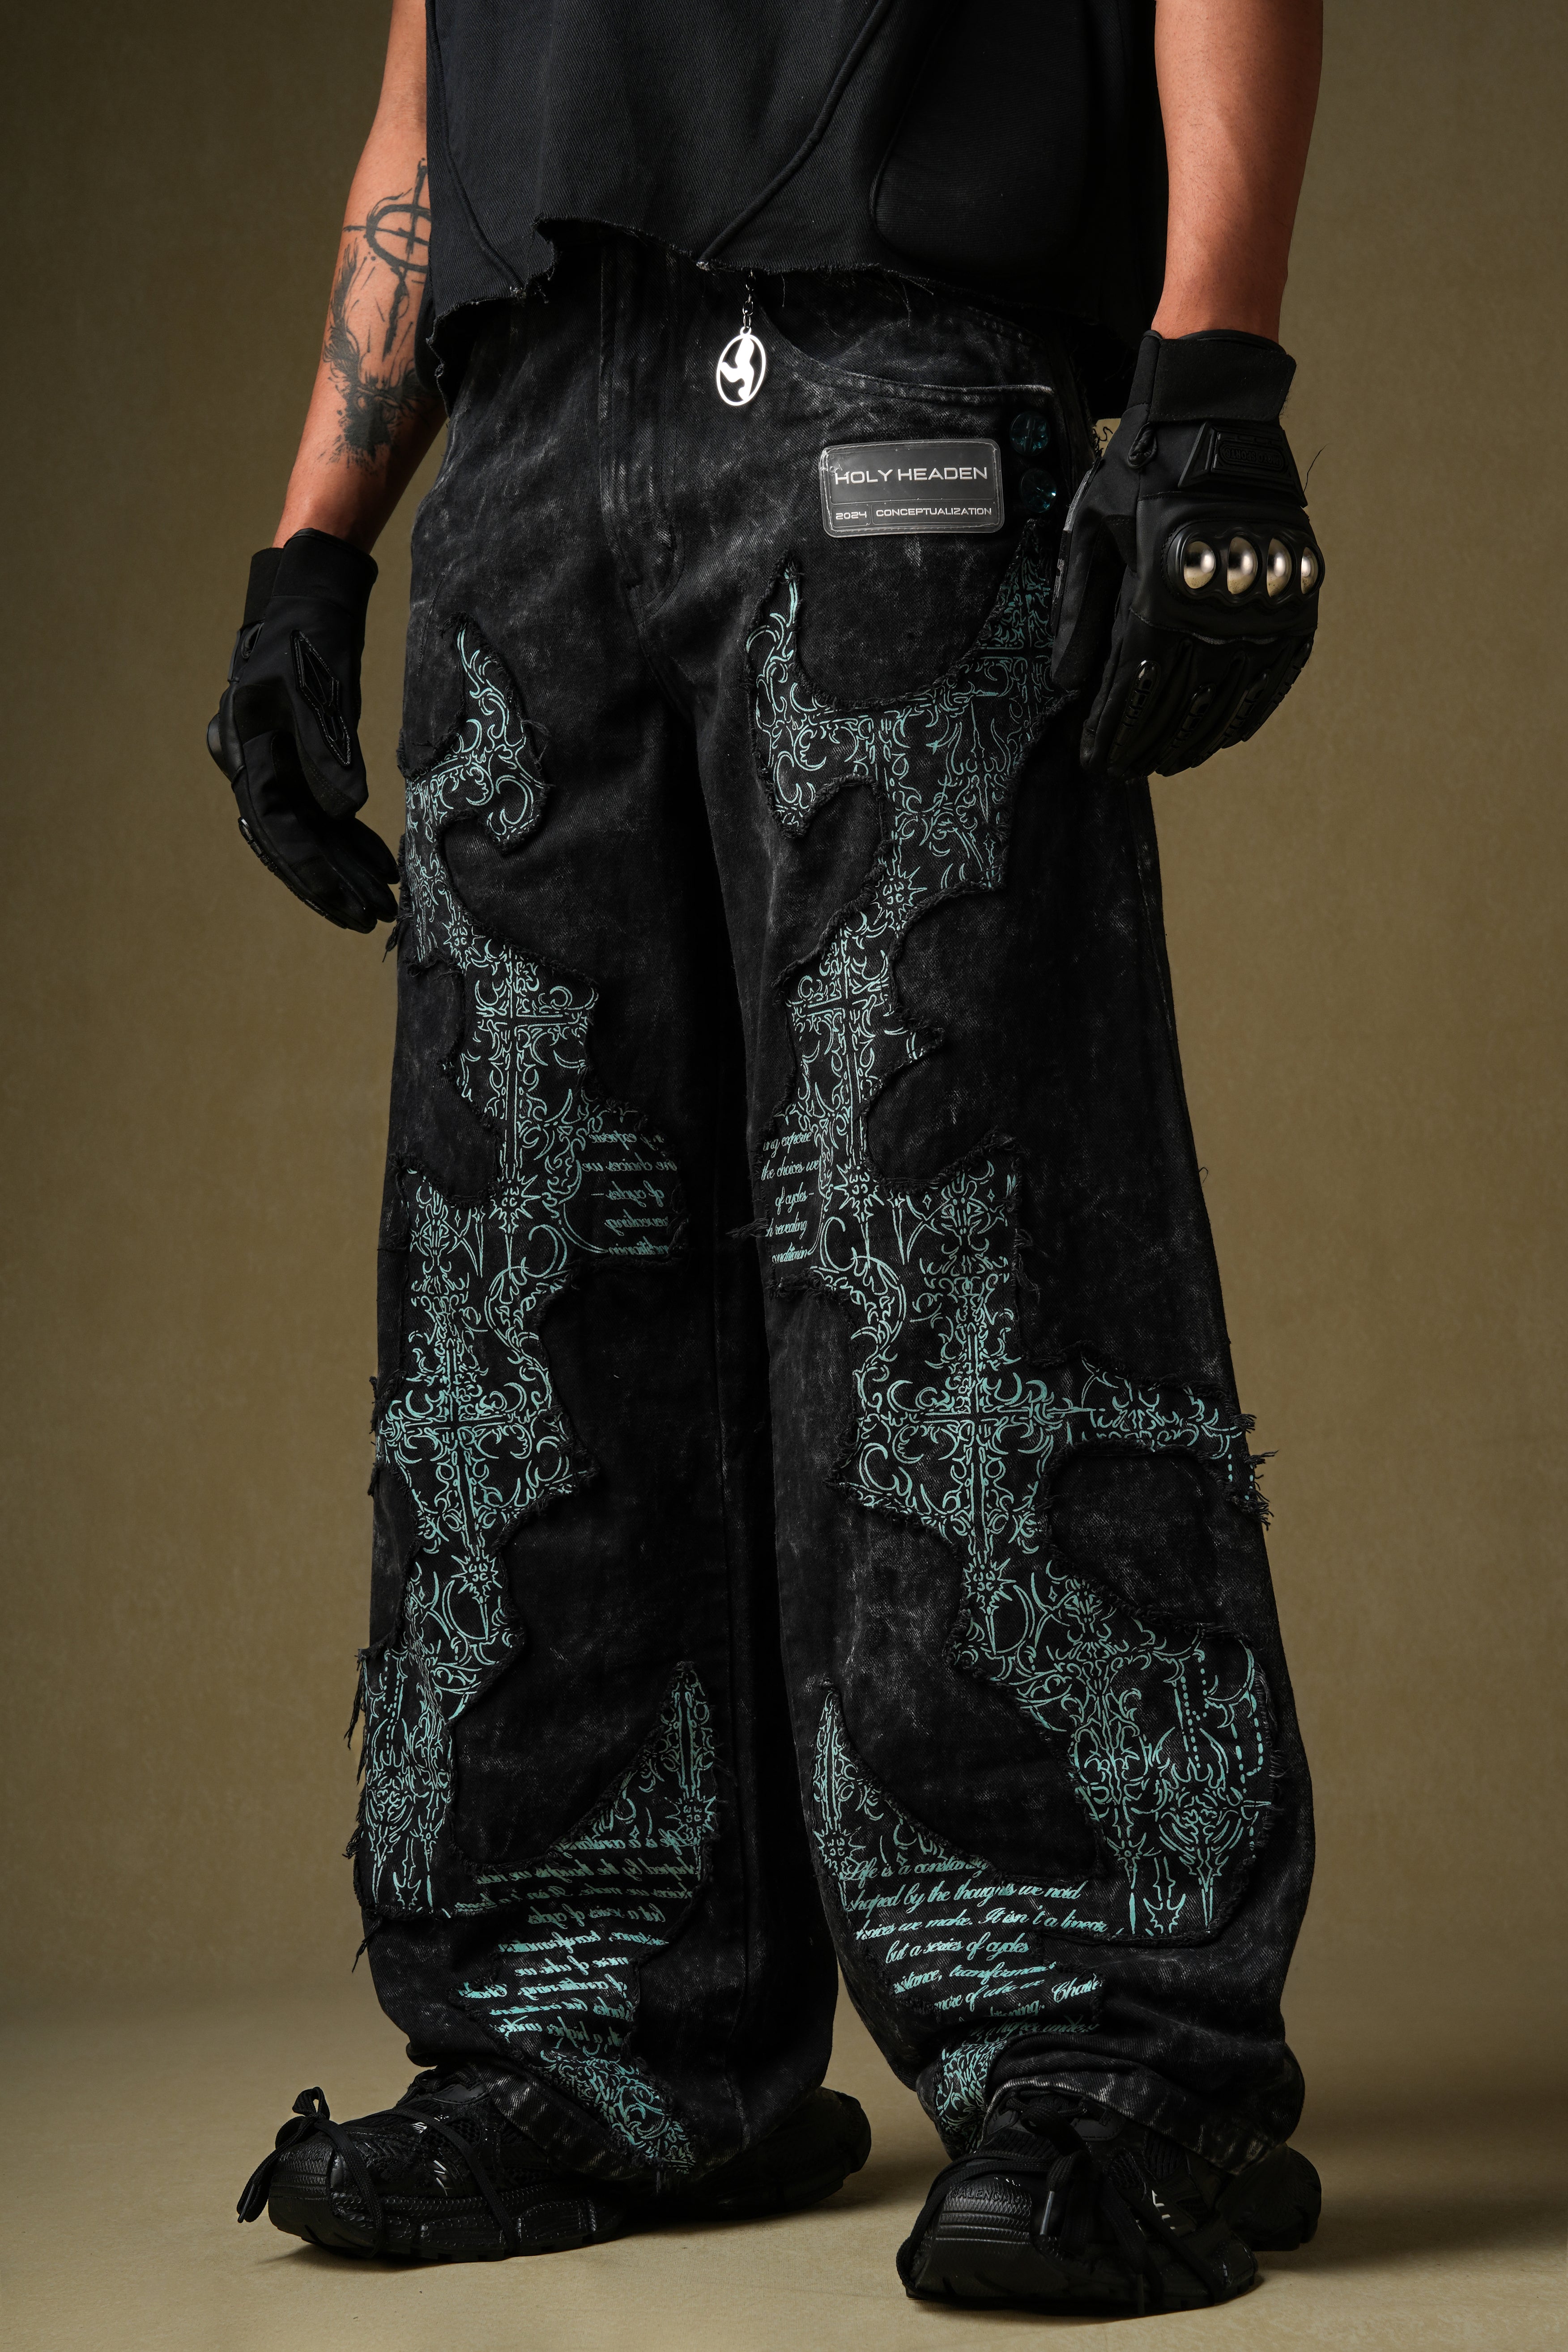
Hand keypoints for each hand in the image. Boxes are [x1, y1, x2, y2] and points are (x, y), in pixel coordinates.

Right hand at [207, 528, 398, 930]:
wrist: (309, 599)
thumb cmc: (311, 635)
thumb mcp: (320, 688)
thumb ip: (327, 751)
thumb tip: (344, 812)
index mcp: (246, 749)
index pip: (277, 828)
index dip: (313, 873)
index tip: (349, 907)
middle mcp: (252, 764)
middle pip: (291, 841)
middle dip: (332, 883)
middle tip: (375, 920)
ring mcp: (274, 765)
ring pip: (309, 832)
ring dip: (345, 868)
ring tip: (387, 902)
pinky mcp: (299, 761)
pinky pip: (322, 813)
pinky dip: (351, 840)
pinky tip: (381, 863)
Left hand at [1050, 329, 1323, 778]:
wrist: (1216, 418)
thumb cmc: (1146, 472)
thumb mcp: (1092, 532)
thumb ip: (1079, 610)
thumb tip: (1068, 681)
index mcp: (1158, 596)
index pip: (1131, 688)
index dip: (1112, 732)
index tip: (1098, 761)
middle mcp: (1213, 609)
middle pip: (1179, 704)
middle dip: (1149, 745)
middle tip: (1131, 771)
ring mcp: (1260, 606)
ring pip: (1228, 698)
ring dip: (1197, 738)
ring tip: (1173, 763)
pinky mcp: (1295, 598)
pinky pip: (1276, 673)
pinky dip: (1250, 709)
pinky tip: (1228, 731)